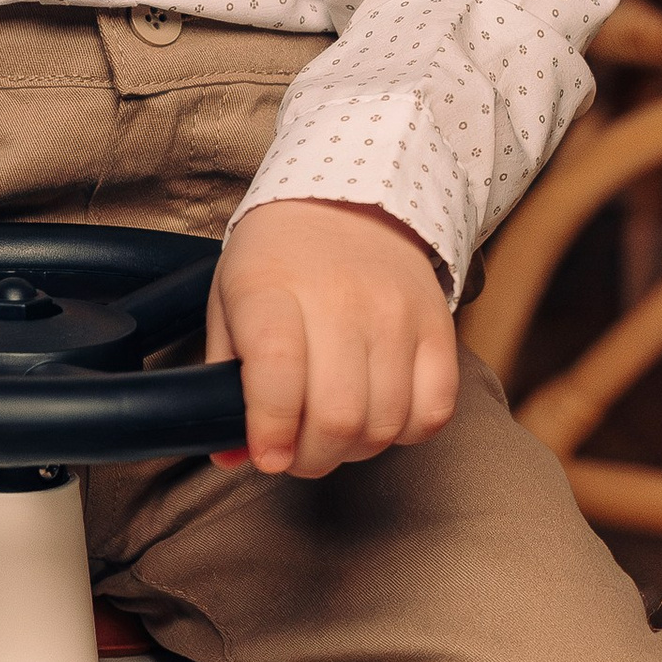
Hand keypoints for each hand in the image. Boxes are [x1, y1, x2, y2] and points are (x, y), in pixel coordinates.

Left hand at [206, 200, 458, 478]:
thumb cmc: (276, 265)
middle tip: (295, 452)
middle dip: (310, 457)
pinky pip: (435, 410)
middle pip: (338, 414)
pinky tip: (378, 415)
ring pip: (386, 423)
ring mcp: (397, 313)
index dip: (271, 429)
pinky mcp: (438, 327)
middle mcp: (340, 299)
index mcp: (271, 289)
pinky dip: (405, 432)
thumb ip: (223, 380)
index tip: (266, 455)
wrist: (345, 204)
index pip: (277, 371)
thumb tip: (231, 457)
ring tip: (333, 433)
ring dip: (354, 450)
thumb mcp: (228, 304)